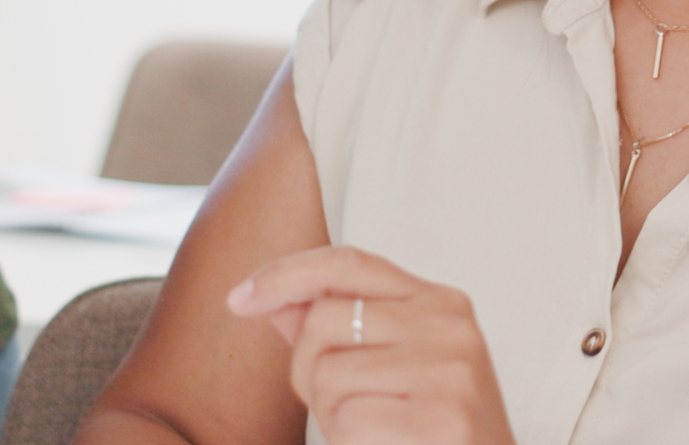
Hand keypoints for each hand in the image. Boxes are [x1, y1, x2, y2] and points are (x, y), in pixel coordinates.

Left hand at [228, 245, 515, 444]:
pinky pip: (349, 422)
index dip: (285, 274)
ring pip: (329, 374)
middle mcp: (451, 325)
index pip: (348, 262)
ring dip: (332, 416)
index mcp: (440, 302)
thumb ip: (336, 331)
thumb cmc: (430, 430)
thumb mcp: (388, 368)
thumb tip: (272, 297)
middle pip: (324, 321)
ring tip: (374, 430)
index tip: (237, 299)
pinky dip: (351, 444)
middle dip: (308, 371)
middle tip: (344, 410)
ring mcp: (451, 370)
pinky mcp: (443, 418)